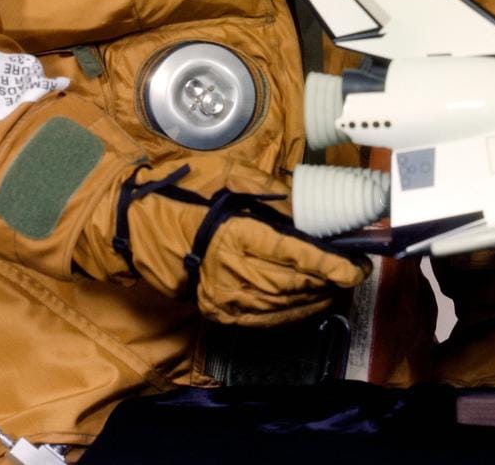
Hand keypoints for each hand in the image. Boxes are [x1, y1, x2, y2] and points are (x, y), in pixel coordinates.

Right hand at [81, 157, 367, 326]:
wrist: (138, 227)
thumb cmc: (186, 193)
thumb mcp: (229, 175)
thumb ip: (270, 189)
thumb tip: (304, 205)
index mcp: (235, 234)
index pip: (293, 255)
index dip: (328, 264)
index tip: (355, 267)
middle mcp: (230, 271)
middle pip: (291, 283)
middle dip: (329, 281)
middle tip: (355, 273)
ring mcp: (222, 296)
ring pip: (280, 305)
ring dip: (314, 299)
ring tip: (338, 288)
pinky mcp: (216, 310)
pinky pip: (261, 320)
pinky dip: (290, 315)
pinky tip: (308, 305)